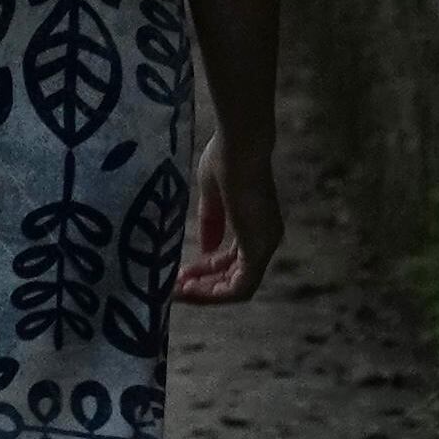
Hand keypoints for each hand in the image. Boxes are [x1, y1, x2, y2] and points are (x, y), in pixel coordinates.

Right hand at [176, 136, 282, 304]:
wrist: (238, 145)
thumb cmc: (225, 159)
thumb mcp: (213, 197)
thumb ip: (211, 224)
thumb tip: (207, 249)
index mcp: (255, 225)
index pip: (232, 260)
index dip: (205, 270)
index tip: (179, 272)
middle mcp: (265, 239)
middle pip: (235, 278)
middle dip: (203, 286)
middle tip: (173, 288)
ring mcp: (264, 245)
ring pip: (238, 286)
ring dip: (207, 292)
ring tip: (177, 291)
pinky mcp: (258, 248)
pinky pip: (241, 286)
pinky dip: (215, 292)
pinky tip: (190, 289)